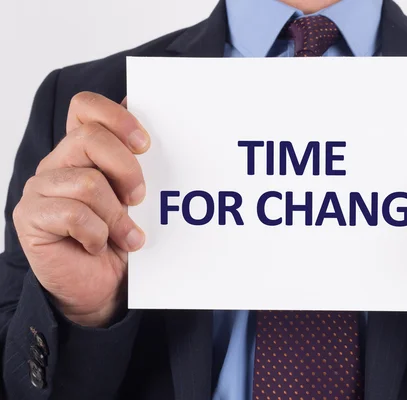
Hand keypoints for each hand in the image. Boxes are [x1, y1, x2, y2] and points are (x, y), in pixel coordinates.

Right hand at [13, 92, 149, 327]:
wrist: (102, 286)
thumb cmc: (119, 238)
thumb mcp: (133, 197)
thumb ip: (134, 163)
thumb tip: (144, 126)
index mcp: (81, 151)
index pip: (86, 108)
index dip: (116, 116)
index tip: (145, 144)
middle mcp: (57, 163)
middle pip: (90, 139)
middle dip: (126, 170)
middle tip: (138, 198)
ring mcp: (39, 189)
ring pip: (87, 182)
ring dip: (116, 215)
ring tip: (125, 236)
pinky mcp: (29, 217)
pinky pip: (72, 214)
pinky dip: (96, 234)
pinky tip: (98, 245)